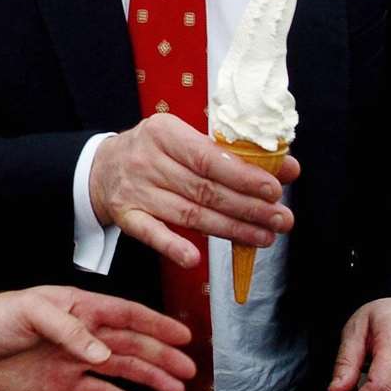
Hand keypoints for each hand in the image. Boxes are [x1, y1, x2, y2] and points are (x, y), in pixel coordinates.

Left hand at [0, 286, 195, 390]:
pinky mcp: (62, 382)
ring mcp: (73, 358)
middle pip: (130, 344)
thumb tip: (102, 353)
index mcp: (77, 307)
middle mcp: (81, 332)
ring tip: (176, 389)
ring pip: (121, 368)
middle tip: (189, 369)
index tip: (183, 334)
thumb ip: (68, 329)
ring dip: (149, 377)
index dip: (154, 324)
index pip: (124, 314)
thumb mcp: (29, 311)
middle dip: (161, 355)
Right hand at [88, 114, 297, 268]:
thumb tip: (288, 168)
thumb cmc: (155, 151)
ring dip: (230, 229)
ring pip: (188, 215)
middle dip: (248, 207)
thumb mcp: (187, 139)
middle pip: (203, 189)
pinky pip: (150, 233)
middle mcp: (147, 161)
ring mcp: (135, 190)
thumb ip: (233, 154)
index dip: (243, 176)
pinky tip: (193, 258)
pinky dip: (171, 246)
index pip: (208, 158)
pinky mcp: (126, 216)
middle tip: (280, 220)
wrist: (102, 167)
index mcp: (163, 132)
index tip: (274, 189)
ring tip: (264, 237)